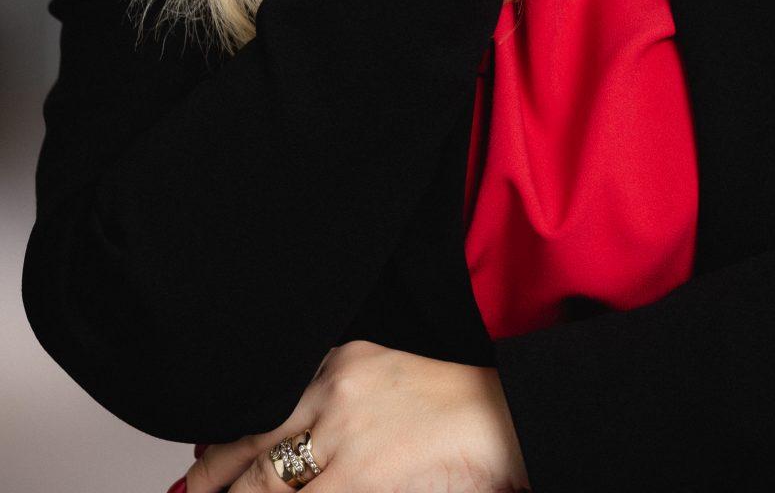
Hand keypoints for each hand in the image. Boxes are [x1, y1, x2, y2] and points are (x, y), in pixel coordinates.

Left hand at [182, 339, 529, 490]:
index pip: (265, 404)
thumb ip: (336, 408)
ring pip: (266, 481)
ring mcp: (345, 428)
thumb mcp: (386, 389)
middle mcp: (334, 386)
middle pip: (253, 439)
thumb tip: (289, 455)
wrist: (508, 416)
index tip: (198, 467)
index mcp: (341, 360)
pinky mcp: (360, 469)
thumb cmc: (456, 412)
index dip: (223, 441)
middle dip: (212, 478)